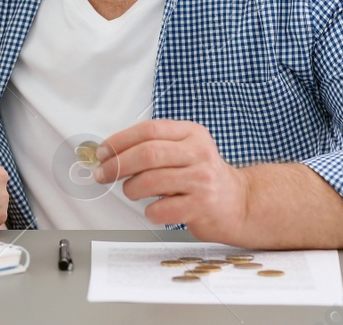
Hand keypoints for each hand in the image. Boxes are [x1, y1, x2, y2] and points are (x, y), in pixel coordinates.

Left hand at [97, 120, 250, 243]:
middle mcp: (199, 153)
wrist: (240, 203)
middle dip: (117, 165)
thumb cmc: (205, 177)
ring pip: (150, 181)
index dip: (120, 141)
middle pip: (147, 154)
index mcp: (192, 134)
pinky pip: (161, 209)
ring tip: (132, 192)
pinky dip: (150, 211)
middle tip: (104, 175)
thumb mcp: (188, 150)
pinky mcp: (201, 206)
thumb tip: (113, 153)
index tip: (103, 153)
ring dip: (131, 189)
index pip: (149, 130)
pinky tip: (156, 209)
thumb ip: (156, 146)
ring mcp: (202, 180)